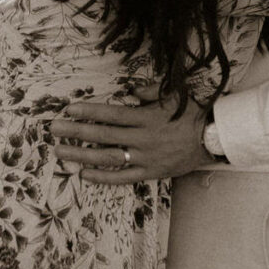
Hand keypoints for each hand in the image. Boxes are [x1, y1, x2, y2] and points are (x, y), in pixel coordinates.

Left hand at [54, 94, 210, 182]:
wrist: (214, 138)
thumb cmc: (193, 113)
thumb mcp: (173, 95)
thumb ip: (149, 92)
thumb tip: (130, 91)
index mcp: (146, 117)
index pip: (111, 114)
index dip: (89, 111)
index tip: (69, 108)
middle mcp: (142, 138)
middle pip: (102, 135)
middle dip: (76, 131)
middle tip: (54, 129)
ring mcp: (145, 157)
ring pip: (107, 157)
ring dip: (82, 155)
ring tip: (60, 152)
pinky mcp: (150, 172)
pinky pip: (123, 177)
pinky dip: (103, 176)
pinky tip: (84, 173)